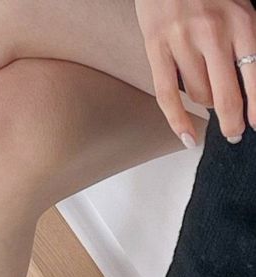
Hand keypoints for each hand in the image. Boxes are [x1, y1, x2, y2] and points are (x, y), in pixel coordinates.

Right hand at [135, 0, 255, 141]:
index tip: (254, 125)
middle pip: (226, 97)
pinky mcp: (156, 49)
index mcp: (241, 22)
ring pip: (199, 96)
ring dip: (206, 105)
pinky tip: (187, 137)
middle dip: (233, 122)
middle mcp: (213, 33)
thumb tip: (246, 88)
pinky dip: (178, 122)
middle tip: (234, 133)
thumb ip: (244, 44)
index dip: (255, 109)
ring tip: (209, 97)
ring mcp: (182, 42)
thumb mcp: (239, 8)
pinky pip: (167, 96)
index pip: (253, 77)